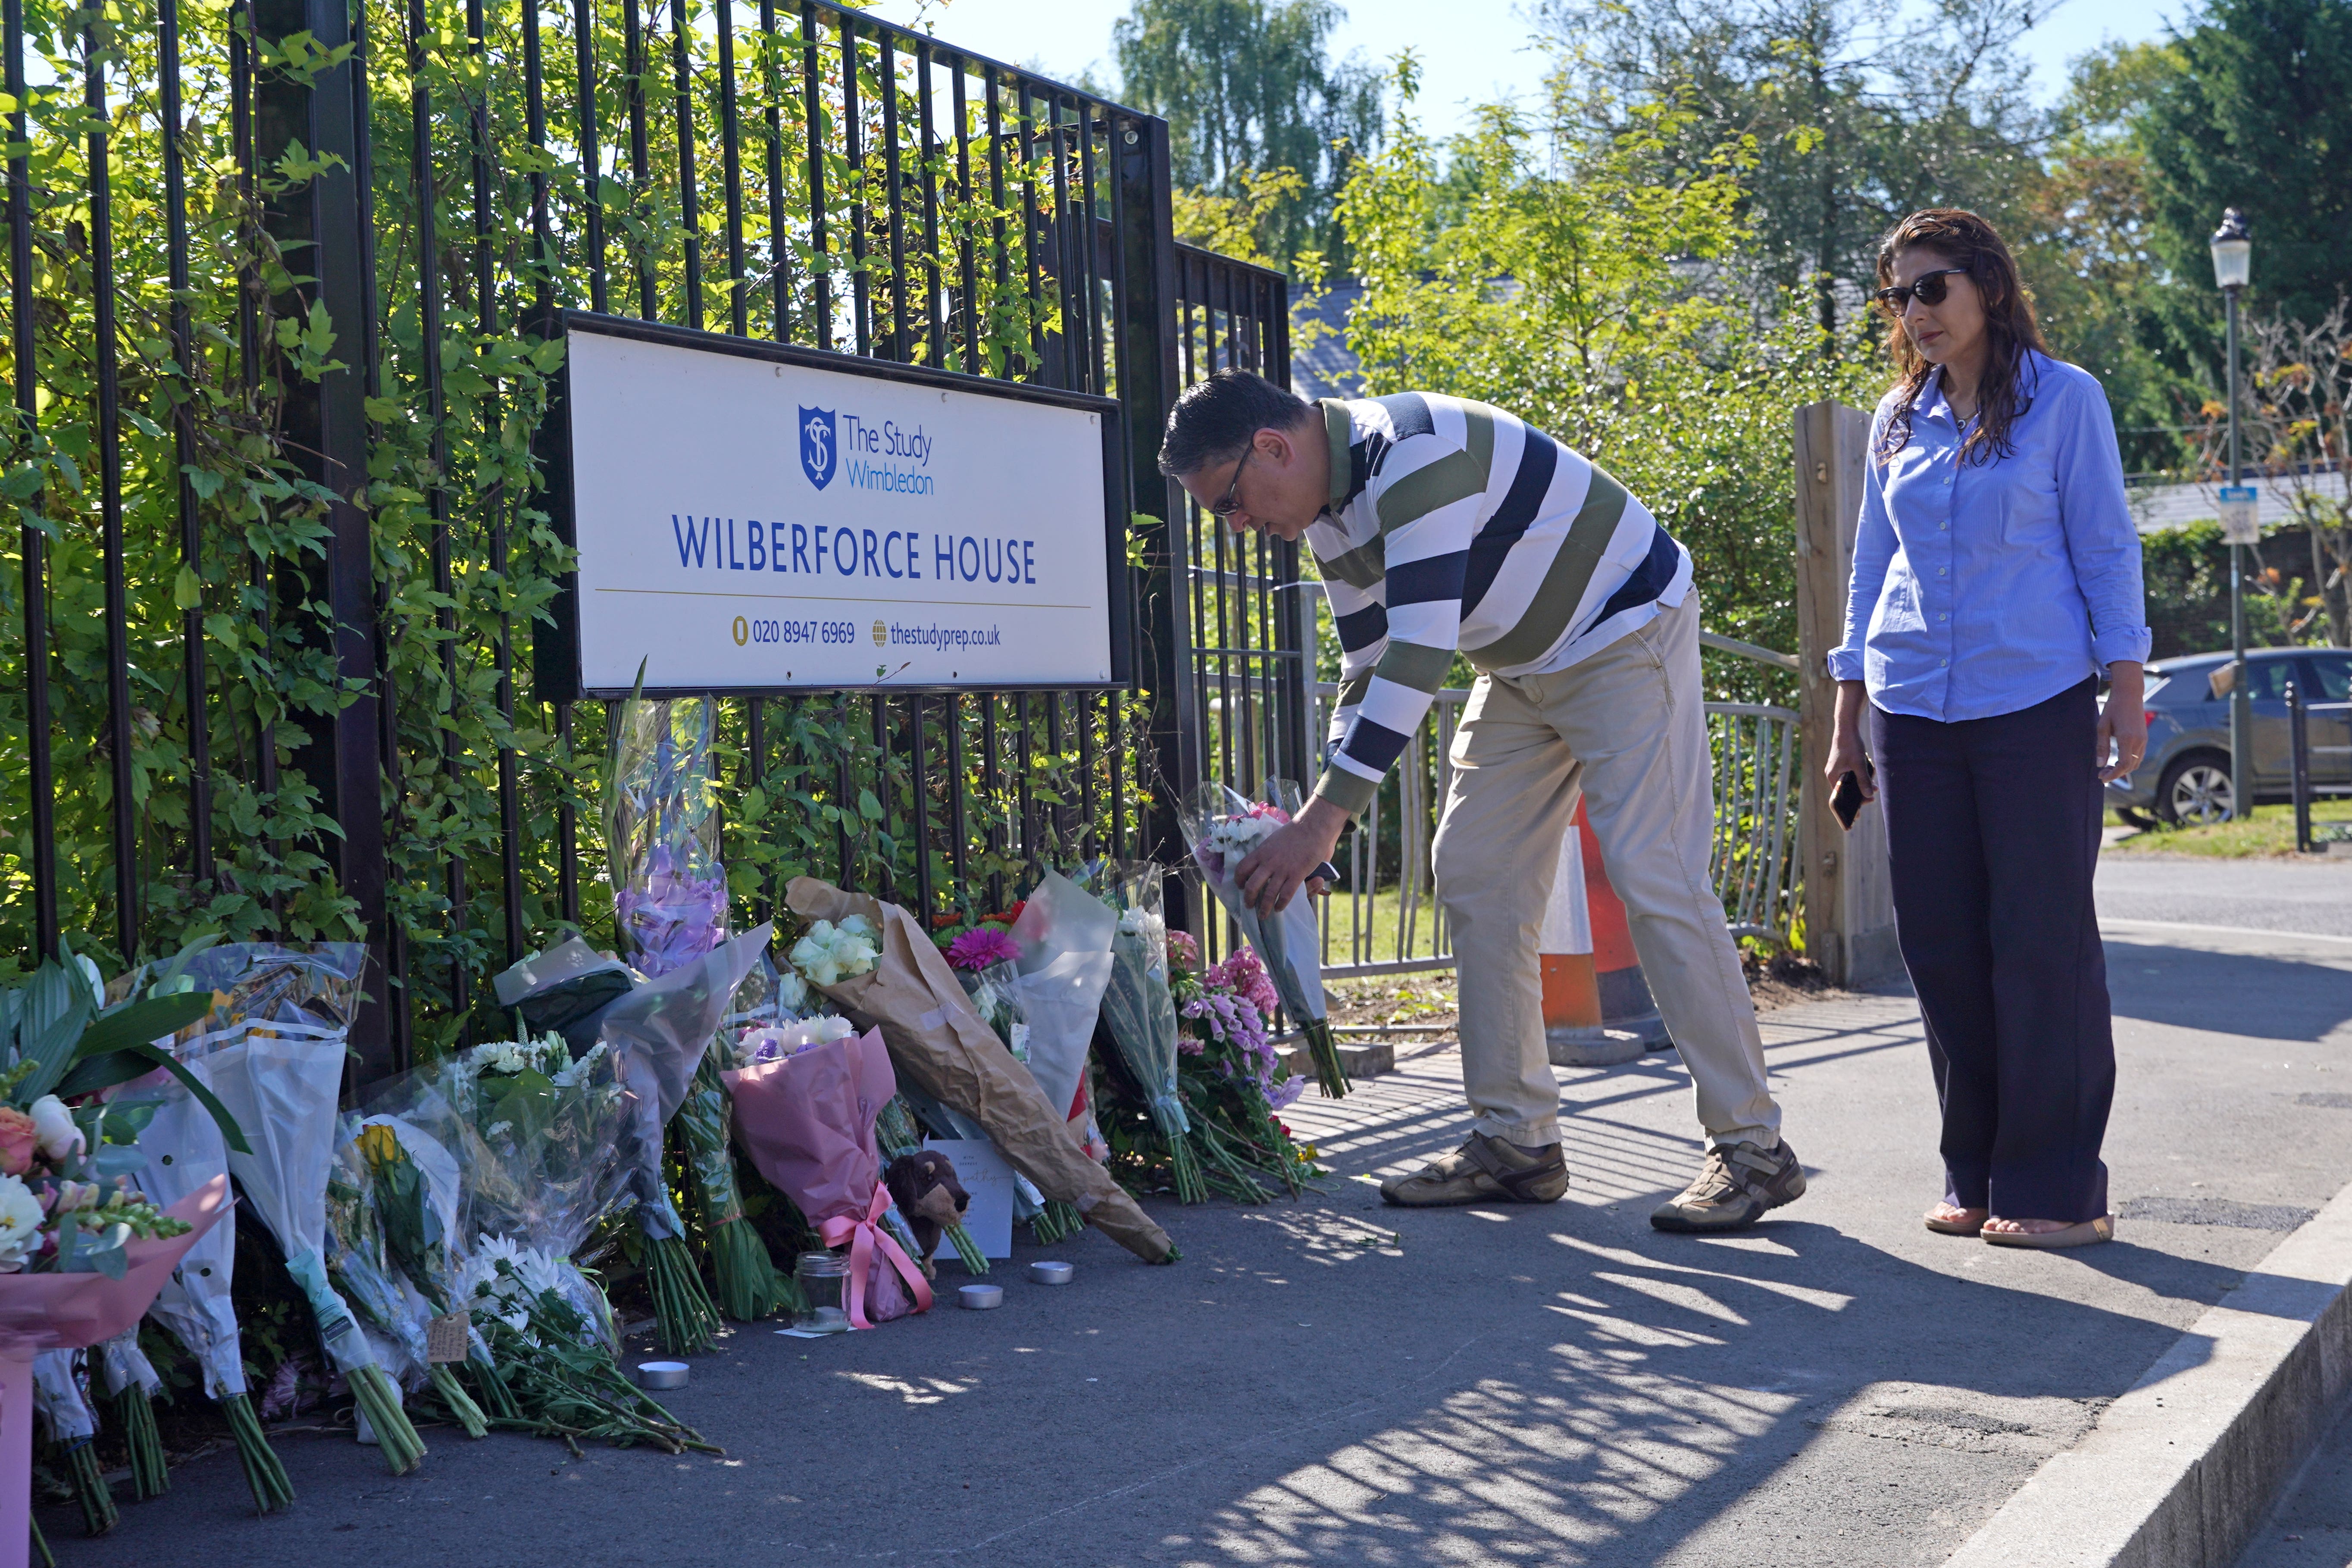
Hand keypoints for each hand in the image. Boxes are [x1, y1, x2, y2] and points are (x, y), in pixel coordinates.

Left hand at [1233, 798, 1346, 915]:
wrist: (1312, 826)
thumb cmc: (1295, 831)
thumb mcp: (1274, 839)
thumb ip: (1269, 853)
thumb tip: (1264, 860)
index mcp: (1261, 852)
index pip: (1242, 868)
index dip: (1239, 880)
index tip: (1240, 886)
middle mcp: (1268, 862)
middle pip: (1252, 886)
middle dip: (1248, 899)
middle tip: (1248, 906)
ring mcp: (1282, 869)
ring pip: (1268, 894)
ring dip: (1264, 907)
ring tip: (1262, 915)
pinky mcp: (1297, 874)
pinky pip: (1286, 894)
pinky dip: (1281, 904)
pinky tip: (1279, 909)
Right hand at [1825, 679, 1875, 800]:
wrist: (1846, 728)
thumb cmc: (1851, 745)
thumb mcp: (1859, 764)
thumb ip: (1864, 780)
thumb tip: (1869, 795)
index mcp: (1832, 776)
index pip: (1838, 797)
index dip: (1846, 808)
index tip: (1855, 817)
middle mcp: (1832, 774)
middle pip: (1845, 791)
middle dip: (1858, 795)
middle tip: (1870, 799)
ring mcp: (1836, 769)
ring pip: (1849, 782)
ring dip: (1860, 785)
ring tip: (1872, 788)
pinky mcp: (1841, 763)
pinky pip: (1850, 775)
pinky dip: (1859, 777)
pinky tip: (1869, 776)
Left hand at [2099, 661, 2146, 782]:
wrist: (2129, 695)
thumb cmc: (2113, 709)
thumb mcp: (2102, 726)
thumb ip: (2102, 746)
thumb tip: (2100, 764)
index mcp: (2127, 738)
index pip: (2124, 765)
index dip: (2114, 774)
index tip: (2102, 778)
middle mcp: (2138, 741)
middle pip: (2130, 767)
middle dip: (2116, 773)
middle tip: (2101, 774)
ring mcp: (2143, 740)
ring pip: (2135, 763)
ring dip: (2122, 769)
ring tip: (2107, 768)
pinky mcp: (2144, 738)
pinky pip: (2138, 756)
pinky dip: (2129, 762)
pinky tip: (2117, 761)